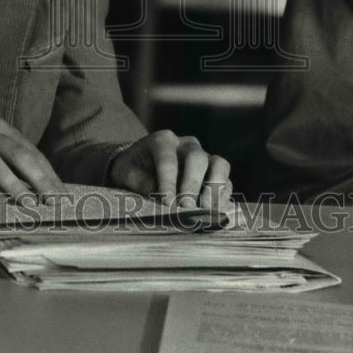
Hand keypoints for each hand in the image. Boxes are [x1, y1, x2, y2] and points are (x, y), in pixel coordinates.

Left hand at [109, 131, 231, 210]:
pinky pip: (226, 180)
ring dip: (215, 187)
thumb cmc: (133, 169)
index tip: (166, 202)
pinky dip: (223, 196)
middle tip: (185, 205)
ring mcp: (204, 157)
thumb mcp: (125, 172)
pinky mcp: (214, 173)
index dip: (168, 181)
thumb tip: (157, 194)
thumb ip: (138, 181)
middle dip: (192, 183)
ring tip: (205, 207)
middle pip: (197, 158)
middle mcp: (186, 145)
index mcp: (162, 141)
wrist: (143, 167)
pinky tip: (214, 211)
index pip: (168, 158)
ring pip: (219, 164)